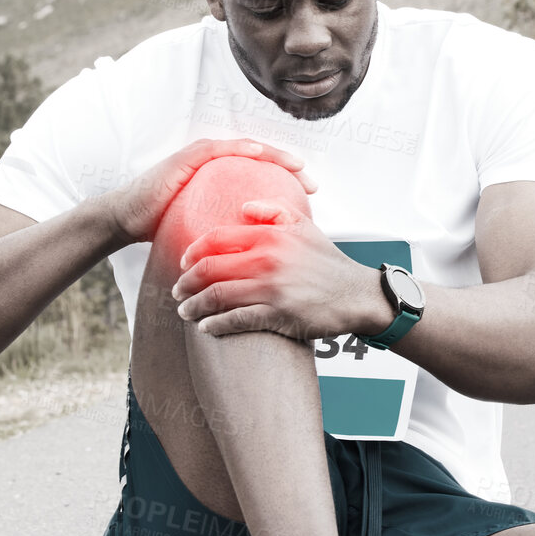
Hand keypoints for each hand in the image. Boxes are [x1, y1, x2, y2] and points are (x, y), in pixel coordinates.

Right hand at [104, 138, 317, 244]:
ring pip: (244, 150)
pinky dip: (238, 148)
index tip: (312, 196)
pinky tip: (258, 153)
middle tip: (313, 184)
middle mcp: (214, 166)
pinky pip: (216, 149)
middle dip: (289, 169)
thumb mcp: (209, 235)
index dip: (289, 183)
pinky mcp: (184, 158)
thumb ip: (231, 237)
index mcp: (222, 182)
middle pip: (260, 161)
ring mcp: (199, 159)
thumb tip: (259, 260)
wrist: (127, 222)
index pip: (262, 177)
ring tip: (296, 165)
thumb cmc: (164, 230)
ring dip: (272, 155)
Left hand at [170, 200, 381, 339]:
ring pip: (216, 297)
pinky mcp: (277, 315)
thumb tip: (243, 208)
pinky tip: (207, 328)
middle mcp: (267, 260)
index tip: (184, 261)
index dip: (193, 251)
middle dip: (186, 282)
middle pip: (209, 269)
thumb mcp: (306, 226)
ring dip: (194, 306)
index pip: (217, 239)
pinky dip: (215, 325)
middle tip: (178, 290)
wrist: (356, 295)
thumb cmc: (329, 262)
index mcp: (270, 236)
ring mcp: (271, 289)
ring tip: (185, 311)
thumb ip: (274, 210)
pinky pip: (235, 320)